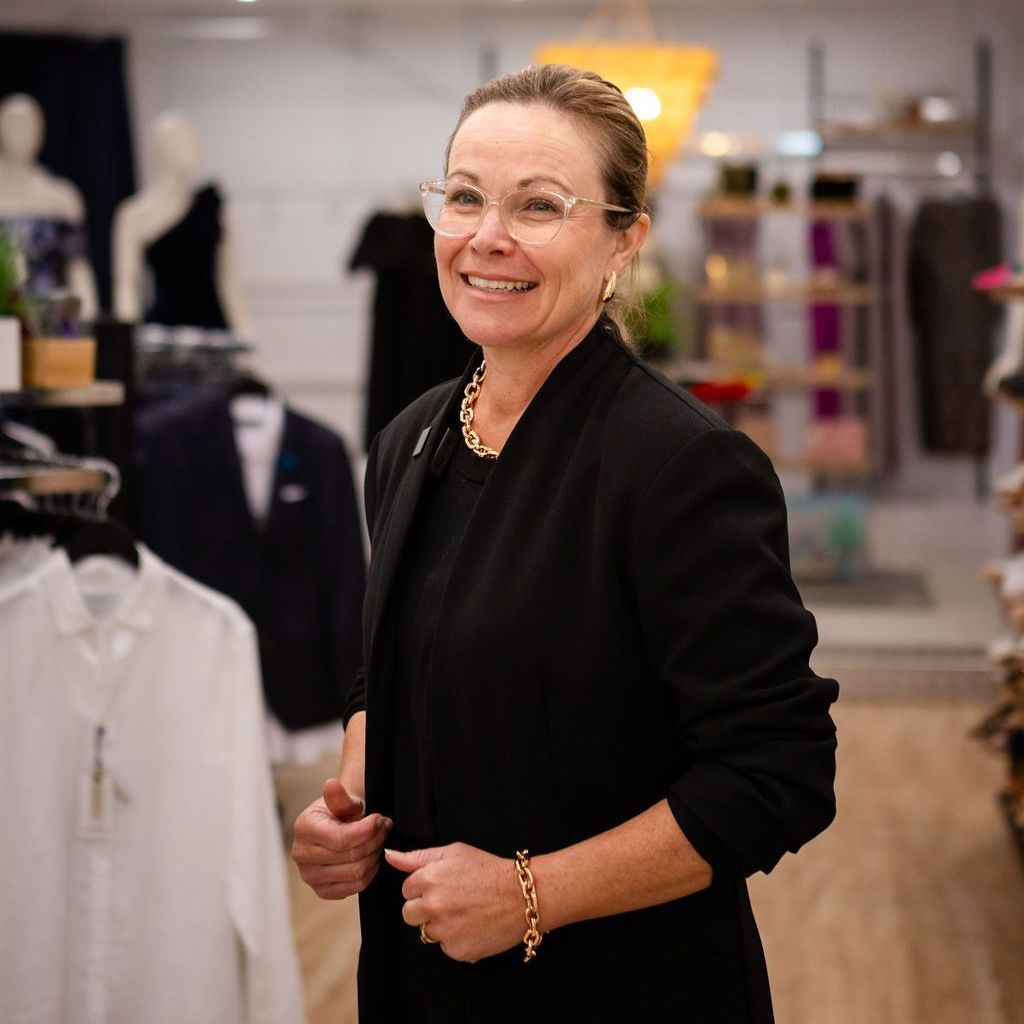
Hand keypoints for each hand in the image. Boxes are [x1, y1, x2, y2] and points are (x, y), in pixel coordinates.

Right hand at [292, 778, 391, 899]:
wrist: (336, 825)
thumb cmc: (341, 811)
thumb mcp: (343, 800)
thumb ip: (340, 796)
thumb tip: (331, 784)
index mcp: (304, 828)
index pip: (342, 838)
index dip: (368, 830)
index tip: (380, 819)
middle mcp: (301, 855)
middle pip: (351, 857)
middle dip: (375, 840)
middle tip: (385, 828)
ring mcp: (310, 876)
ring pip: (355, 873)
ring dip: (375, 855)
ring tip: (380, 840)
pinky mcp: (322, 890)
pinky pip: (354, 887)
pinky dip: (370, 872)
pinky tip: (372, 856)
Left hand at [385, 843, 522, 962]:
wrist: (522, 896)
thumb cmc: (488, 870)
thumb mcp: (454, 852)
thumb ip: (417, 857)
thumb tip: (389, 856)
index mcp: (430, 878)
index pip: (406, 890)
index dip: (423, 887)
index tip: (442, 885)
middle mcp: (434, 906)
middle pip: (409, 914)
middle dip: (424, 908)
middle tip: (449, 900)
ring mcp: (445, 931)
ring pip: (426, 932)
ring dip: (440, 925)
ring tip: (464, 912)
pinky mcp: (457, 951)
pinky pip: (445, 947)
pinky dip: (456, 939)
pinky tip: (472, 925)